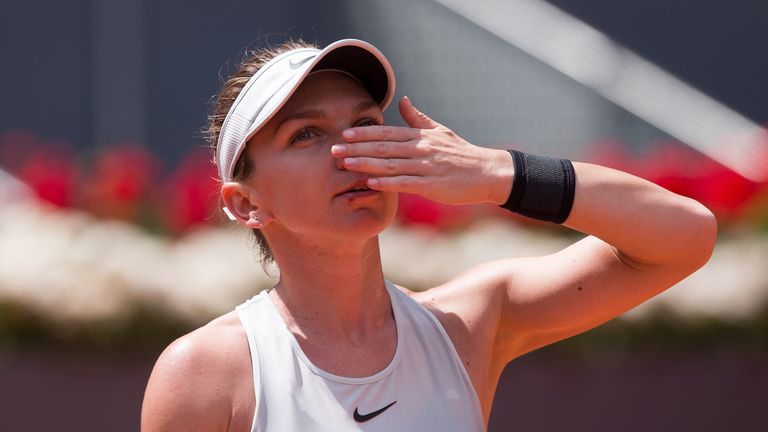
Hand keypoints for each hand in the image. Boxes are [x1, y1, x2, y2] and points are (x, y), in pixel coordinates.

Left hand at [331, 96, 513, 205]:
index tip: (344, 134)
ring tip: (345, 164)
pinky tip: (370, 183)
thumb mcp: (440, 131)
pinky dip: (387, 183)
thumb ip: (418, 117)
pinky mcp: (432, 185)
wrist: (487, 172)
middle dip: (356, 149)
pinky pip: (405, 184)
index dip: (364, 134)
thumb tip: (402, 100)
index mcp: (420, 136)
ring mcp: (426, 167)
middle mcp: (420, 149)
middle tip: (333, 150)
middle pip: (383, 148)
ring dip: (365, 165)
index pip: (387, 133)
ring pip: (390, 165)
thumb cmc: (462, 153)